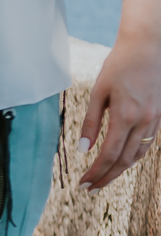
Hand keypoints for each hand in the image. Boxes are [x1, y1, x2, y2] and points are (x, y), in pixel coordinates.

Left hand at [77, 36, 160, 188]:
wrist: (147, 46)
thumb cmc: (119, 65)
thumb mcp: (99, 91)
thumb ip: (90, 122)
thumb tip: (83, 149)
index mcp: (125, 116)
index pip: (109, 154)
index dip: (96, 172)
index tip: (83, 184)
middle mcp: (143, 121)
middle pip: (124, 160)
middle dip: (107, 177)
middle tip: (90, 189)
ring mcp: (155, 118)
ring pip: (138, 154)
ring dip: (121, 170)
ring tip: (104, 179)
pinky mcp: (160, 115)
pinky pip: (147, 143)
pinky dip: (134, 156)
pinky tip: (122, 161)